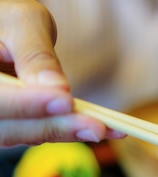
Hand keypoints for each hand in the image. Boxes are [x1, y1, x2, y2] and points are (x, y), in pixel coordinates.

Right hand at [0, 0, 124, 146]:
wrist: (2, 31)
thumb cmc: (7, 19)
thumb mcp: (22, 22)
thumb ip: (36, 55)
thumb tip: (57, 89)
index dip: (27, 104)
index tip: (64, 100)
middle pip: (7, 128)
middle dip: (54, 126)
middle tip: (96, 126)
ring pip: (22, 136)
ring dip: (66, 133)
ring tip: (106, 128)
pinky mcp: (11, 126)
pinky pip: (34, 133)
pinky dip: (66, 131)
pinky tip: (100, 128)